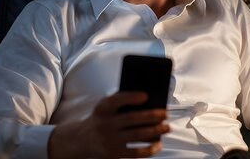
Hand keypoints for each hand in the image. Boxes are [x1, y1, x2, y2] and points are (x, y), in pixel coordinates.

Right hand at [48, 92, 169, 158]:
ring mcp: (109, 140)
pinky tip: (158, 144)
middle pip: (131, 119)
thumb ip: (121, 102)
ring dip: (155, 131)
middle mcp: (104, 124)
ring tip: (167, 127)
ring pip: (136, 135)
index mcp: (102, 109)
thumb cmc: (102, 119)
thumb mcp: (105, 108)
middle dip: (151, 116)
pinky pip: (136, 153)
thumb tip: (149, 103)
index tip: (145, 95)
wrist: (82, 140)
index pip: (115, 100)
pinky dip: (149, 149)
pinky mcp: (114, 154)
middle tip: (165, 114)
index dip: (130, 97)